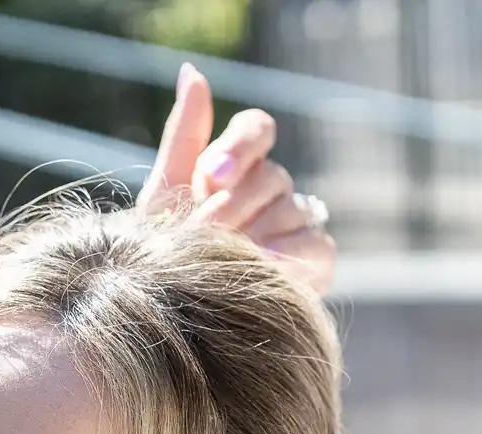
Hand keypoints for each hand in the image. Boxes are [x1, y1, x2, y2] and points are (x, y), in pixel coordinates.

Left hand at [139, 64, 335, 297]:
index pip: (257, 128)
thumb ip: (183, 135)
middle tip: (204, 235)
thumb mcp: (165, 194)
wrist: (174, 314)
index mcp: (236, 164)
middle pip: (271, 175)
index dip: (239, 146)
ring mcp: (295, 222)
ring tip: (224, 259)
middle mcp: (270, 188)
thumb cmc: (165, 250)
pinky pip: (316, 244)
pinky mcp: (315, 260)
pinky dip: (290, 257)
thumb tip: (192, 71)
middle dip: (233, 206)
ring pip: (293, 209)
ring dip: (255, 236)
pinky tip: (264, 269)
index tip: (211, 176)